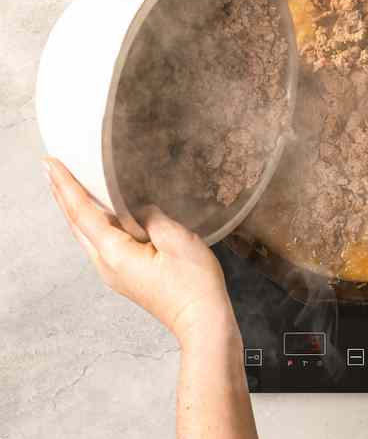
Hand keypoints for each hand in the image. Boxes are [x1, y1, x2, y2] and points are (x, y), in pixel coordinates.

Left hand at [44, 157, 234, 345]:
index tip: (50, 164)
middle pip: (77, 224)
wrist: (201, 318)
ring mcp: (113, 272)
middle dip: (62, 195)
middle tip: (50, 168)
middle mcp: (106, 265)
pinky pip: (101, 242)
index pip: (83, 213)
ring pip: (86, 234)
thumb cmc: (193, 283)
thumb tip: (138, 207)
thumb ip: (151, 217)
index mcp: (115, 254)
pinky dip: (92, 221)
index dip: (66, 186)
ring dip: (75, 208)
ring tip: (67, 185)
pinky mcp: (124, 274)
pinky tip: (99, 213)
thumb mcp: (177, 239)